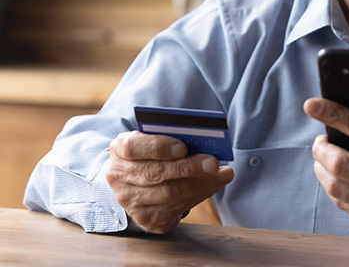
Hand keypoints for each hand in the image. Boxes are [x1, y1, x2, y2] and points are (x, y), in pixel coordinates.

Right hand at [106, 131, 233, 233]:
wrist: (136, 178)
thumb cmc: (151, 151)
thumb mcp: (153, 137)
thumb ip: (169, 136)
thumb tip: (199, 139)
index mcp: (120, 150)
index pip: (134, 147)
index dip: (159, 147)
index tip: (183, 147)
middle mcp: (120, 177)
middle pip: (156, 173)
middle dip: (189, 167)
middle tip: (214, 162)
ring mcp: (131, 202)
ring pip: (169, 194)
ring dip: (200, 183)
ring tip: (223, 174)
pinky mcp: (146, 219)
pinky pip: (176, 209)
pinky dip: (199, 195)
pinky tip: (214, 185)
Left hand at [303, 96, 348, 250]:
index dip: (332, 113)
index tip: (312, 104)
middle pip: (339, 162)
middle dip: (320, 147)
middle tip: (320, 138)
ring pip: (336, 186)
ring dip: (321, 168)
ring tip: (323, 157)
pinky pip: (345, 205)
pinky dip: (332, 188)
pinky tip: (333, 177)